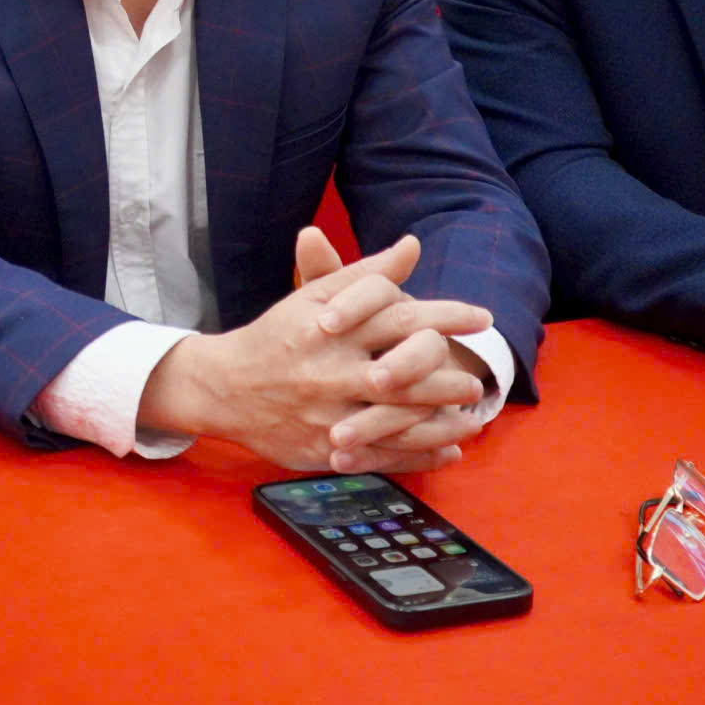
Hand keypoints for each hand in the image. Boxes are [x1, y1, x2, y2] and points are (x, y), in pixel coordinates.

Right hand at [137, 230, 493, 472]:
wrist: (224, 387)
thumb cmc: (277, 336)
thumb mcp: (315, 296)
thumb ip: (366, 273)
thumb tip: (412, 246)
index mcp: (332, 330)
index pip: (398, 318)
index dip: (445, 316)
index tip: (481, 317)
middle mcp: (330, 372)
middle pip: (401, 375)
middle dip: (446, 379)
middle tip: (476, 382)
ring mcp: (327, 415)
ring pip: (395, 422)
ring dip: (439, 423)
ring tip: (469, 418)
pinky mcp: (325, 450)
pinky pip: (381, 458)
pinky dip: (418, 457)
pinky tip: (446, 451)